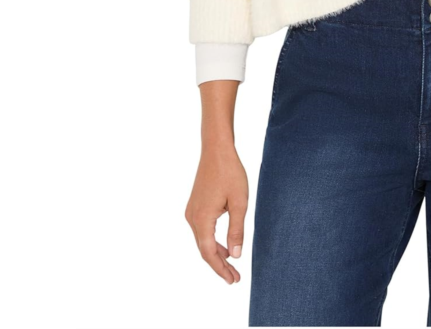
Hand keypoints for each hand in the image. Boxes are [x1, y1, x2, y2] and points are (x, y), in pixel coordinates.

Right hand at [185, 142, 248, 283]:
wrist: (216, 150)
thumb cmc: (230, 173)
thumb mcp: (239, 202)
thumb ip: (236, 230)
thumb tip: (235, 256)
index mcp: (202, 219)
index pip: (209, 253)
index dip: (220, 269)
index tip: (232, 280)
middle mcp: (192, 218)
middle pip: (204, 249)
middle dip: (219, 265)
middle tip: (234, 278)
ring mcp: (191, 211)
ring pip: (203, 240)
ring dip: (216, 253)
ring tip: (231, 265)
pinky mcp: (194, 205)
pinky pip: (202, 230)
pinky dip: (213, 241)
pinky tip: (224, 245)